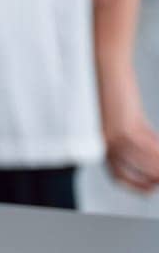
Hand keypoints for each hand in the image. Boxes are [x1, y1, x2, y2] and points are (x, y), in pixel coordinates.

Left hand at [100, 72, 158, 192]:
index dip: (136, 185)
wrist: (103, 65)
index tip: (152, 187)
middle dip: (151, 180)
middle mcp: (104, 143)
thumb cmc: (111, 87)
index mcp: (100, 142)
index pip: (118, 175)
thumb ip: (133, 131)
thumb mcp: (122, 116)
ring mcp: (114, 136)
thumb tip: (149, 144)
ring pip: (145, 163)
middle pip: (131, 174)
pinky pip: (150, 148)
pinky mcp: (126, 126)